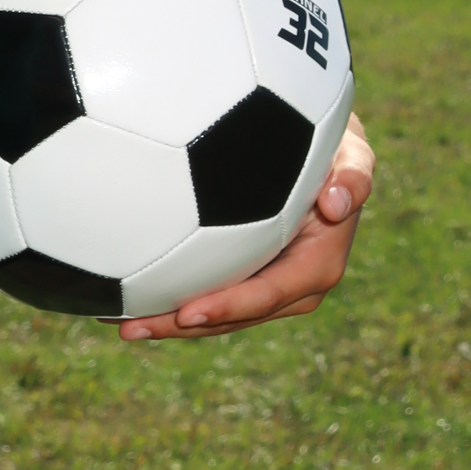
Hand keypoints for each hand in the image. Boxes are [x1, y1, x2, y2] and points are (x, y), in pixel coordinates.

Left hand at [117, 115, 375, 341]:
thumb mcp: (352, 153)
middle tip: (130, 328)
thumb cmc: (329, 141)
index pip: (271, 294)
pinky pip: (205, 289)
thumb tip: (338, 204)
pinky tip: (123, 295)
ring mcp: (264, 280)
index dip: (231, 306)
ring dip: (167, 321)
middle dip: (184, 326)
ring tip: (116, 323)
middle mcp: (291, 284)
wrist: (315, 142)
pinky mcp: (240, 271)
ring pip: (214, 311)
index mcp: (318, 264)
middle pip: (234, 315)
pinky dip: (168, 296)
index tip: (188, 312)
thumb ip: (354, 175)